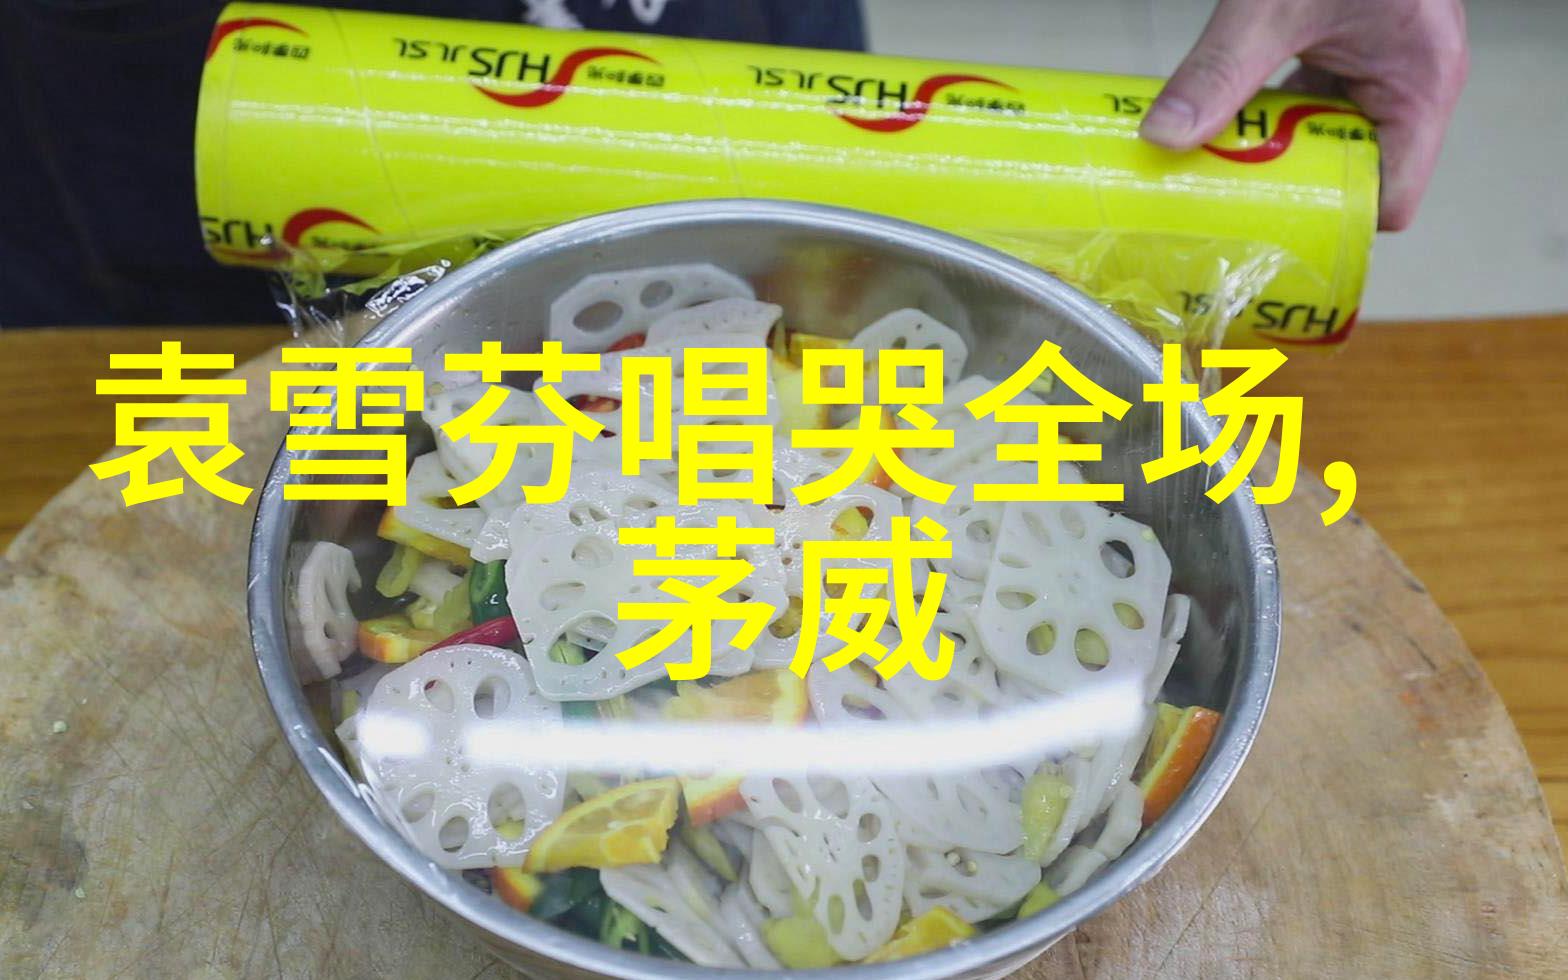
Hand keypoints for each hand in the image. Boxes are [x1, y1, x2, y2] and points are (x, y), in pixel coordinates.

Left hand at [1140, 0, 1467, 230]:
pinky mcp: (1352, 48)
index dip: (1333, 223)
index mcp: (1419, 86)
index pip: (1390, 198)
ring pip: (1327, 140)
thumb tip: (1163, 136)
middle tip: (1223, 203)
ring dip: (1273, 154)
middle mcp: (1410, 84)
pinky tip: (1223, 121)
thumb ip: (1219, 72)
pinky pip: (1312, 101)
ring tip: (1213, 169)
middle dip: (1290, 191)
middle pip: (1354, 176)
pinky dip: (1270, 114)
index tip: (1268, 229)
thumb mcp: (1271, 6)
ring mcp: (1382, 65)